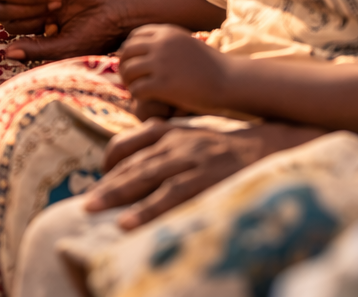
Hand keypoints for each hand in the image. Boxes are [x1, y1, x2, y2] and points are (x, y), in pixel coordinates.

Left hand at [4, 0, 131, 61]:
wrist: (118, 10)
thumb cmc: (94, 34)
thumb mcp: (65, 47)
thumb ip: (36, 49)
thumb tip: (6, 53)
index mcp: (36, 27)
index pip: (13, 23)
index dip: (29, 22)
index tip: (52, 24)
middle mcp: (37, 7)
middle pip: (14, 3)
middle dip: (33, 7)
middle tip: (58, 8)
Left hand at [83, 119, 322, 228]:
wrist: (272, 147)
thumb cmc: (227, 151)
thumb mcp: (193, 140)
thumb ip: (167, 151)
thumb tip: (138, 174)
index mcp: (171, 132)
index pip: (128, 142)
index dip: (111, 160)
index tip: (102, 177)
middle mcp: (177, 143)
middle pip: (132, 163)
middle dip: (107, 184)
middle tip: (85, 205)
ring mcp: (192, 160)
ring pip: (146, 177)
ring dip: (117, 194)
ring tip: (93, 209)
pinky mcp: (207, 178)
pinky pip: (171, 196)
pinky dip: (147, 210)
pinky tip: (128, 224)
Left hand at [117, 24, 223, 111]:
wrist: (231, 81)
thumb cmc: (212, 67)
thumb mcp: (188, 45)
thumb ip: (168, 45)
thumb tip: (146, 49)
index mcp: (167, 33)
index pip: (134, 37)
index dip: (130, 51)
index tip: (134, 63)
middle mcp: (161, 44)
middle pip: (126, 52)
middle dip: (124, 66)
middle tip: (130, 80)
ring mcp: (161, 64)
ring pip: (127, 70)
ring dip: (128, 82)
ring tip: (135, 90)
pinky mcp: (162, 84)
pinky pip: (136, 89)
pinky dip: (136, 96)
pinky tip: (144, 100)